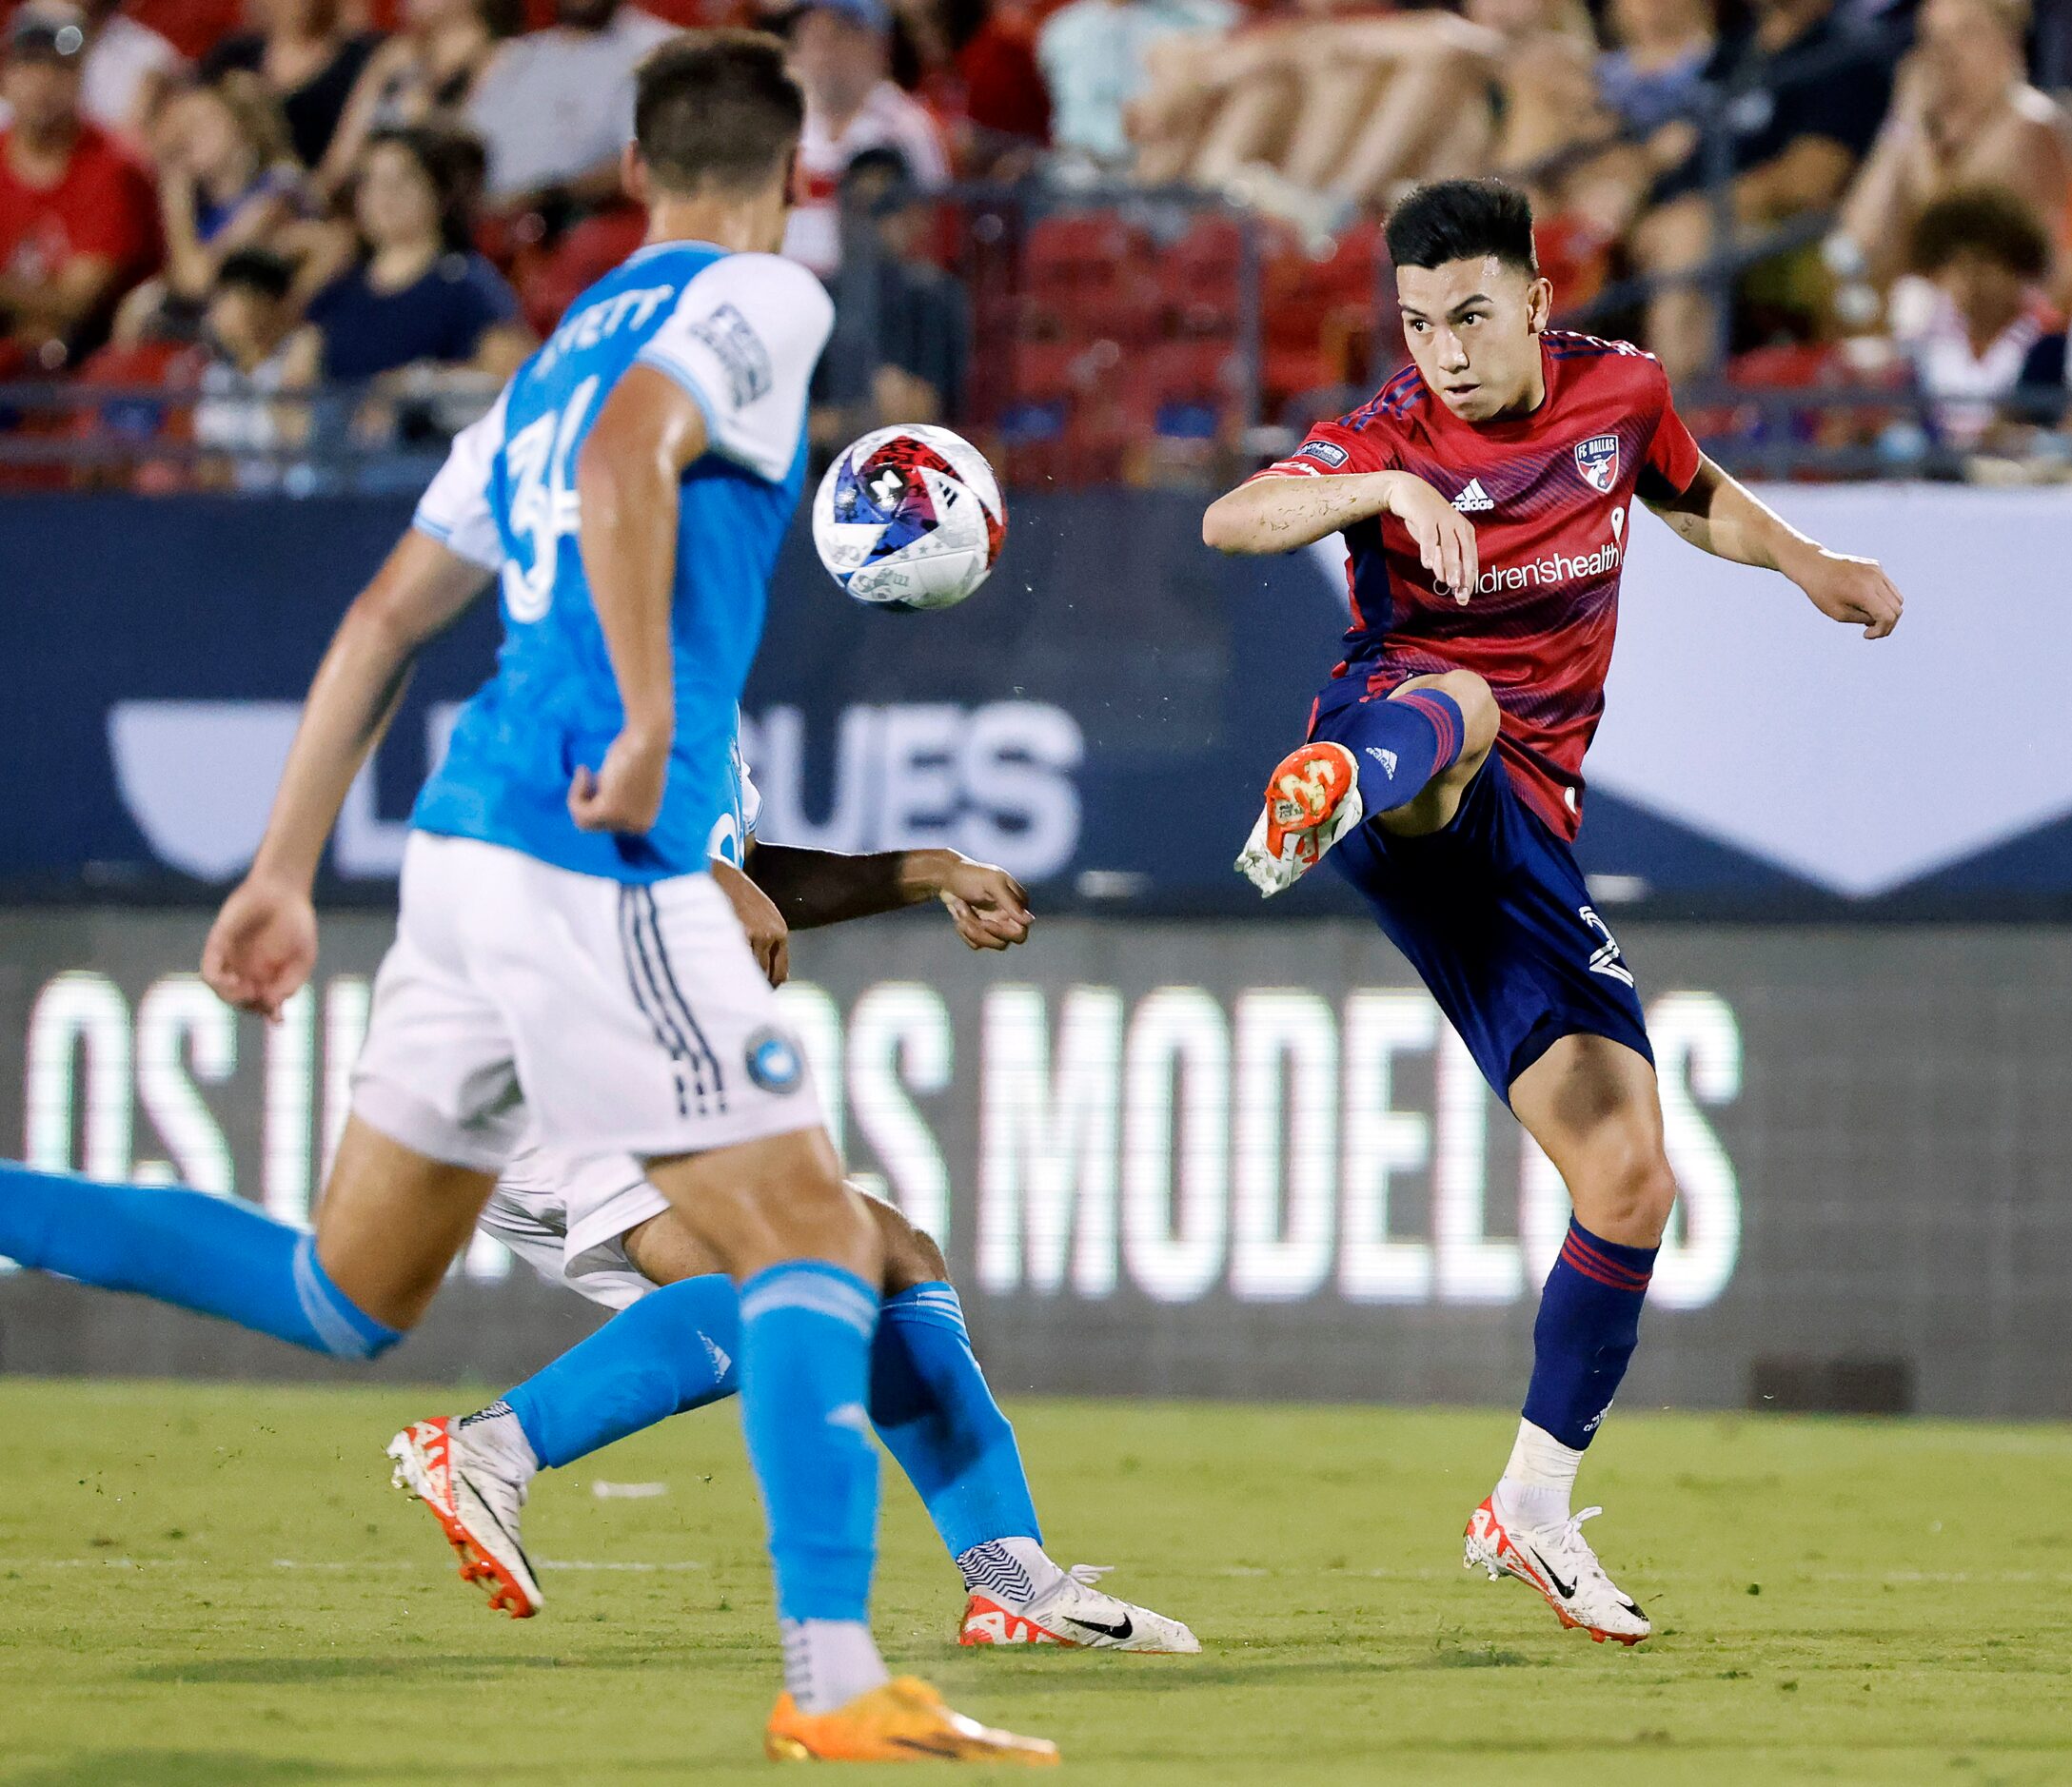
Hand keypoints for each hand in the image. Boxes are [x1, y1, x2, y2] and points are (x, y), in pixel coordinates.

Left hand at [201, 872, 317, 1020]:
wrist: (284, 891)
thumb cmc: (297, 924)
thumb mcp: (303, 959)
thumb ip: (290, 984)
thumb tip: (273, 1005)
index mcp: (266, 977)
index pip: (260, 1005)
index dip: (267, 1015)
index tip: (278, 1019)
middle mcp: (245, 972)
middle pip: (239, 1002)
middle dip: (250, 1007)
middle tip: (263, 999)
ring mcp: (230, 961)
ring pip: (220, 993)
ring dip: (232, 998)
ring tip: (248, 991)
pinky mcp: (217, 947)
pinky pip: (209, 973)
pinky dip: (219, 983)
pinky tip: (234, 981)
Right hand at [568, 729, 668, 833]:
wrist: (647, 737)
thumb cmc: (640, 751)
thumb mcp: (630, 782)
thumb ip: (619, 797)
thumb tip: (600, 799)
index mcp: (644, 822)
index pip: (610, 825)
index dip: (598, 801)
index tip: (598, 779)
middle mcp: (637, 826)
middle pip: (596, 825)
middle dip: (589, 799)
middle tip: (590, 774)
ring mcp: (624, 821)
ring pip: (584, 822)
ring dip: (579, 795)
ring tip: (585, 772)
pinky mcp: (609, 811)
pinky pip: (579, 812)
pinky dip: (575, 792)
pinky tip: (584, 771)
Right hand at [711, 858, 788, 986]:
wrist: (716, 871)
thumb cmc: (733, 894)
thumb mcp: (759, 915)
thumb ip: (768, 943)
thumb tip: (780, 979)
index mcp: (779, 931)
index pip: (779, 974)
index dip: (766, 987)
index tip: (752, 993)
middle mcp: (771, 934)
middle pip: (766, 978)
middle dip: (751, 988)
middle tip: (734, 992)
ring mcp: (755, 935)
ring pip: (749, 974)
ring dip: (736, 980)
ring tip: (721, 979)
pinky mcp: (738, 933)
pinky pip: (733, 963)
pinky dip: (724, 969)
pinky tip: (714, 965)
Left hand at [933, 856, 1031, 950]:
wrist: (946, 877)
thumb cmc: (970, 875)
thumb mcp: (992, 883)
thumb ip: (1011, 902)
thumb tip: (1030, 921)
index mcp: (1017, 904)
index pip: (1020, 932)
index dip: (1002, 932)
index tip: (985, 923)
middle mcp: (1009, 917)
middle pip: (1005, 942)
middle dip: (981, 932)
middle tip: (964, 918)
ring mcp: (995, 925)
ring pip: (989, 944)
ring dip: (969, 927)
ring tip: (959, 907)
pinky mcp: (980, 931)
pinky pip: (975, 943)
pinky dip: (963, 929)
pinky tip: (958, 911)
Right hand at [1382, 472, 1478, 603]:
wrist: (1410, 492)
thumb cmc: (1426, 519)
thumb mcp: (1436, 541)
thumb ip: (1442, 559)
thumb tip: (1446, 581)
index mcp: (1465, 531)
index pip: (1471, 559)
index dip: (1469, 579)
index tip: (1464, 598)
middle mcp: (1458, 525)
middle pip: (1464, 553)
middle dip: (1463, 574)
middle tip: (1460, 593)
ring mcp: (1444, 519)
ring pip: (1449, 545)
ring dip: (1449, 564)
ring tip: (1448, 582)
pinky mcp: (1427, 516)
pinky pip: (1429, 536)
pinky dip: (1429, 551)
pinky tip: (1427, 566)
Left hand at [1792, 546, 1902, 638]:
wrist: (1814, 566)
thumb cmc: (1822, 593)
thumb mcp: (1840, 614)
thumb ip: (1863, 619)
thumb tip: (1880, 622)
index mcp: (1865, 592)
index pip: (1889, 616)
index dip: (1882, 630)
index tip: (1866, 635)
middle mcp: (1875, 579)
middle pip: (1897, 608)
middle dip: (1887, 624)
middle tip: (1870, 630)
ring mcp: (1877, 570)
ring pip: (1897, 597)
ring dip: (1887, 611)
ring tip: (1868, 617)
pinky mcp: (1876, 566)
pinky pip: (1888, 586)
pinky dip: (1883, 598)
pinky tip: (1866, 601)